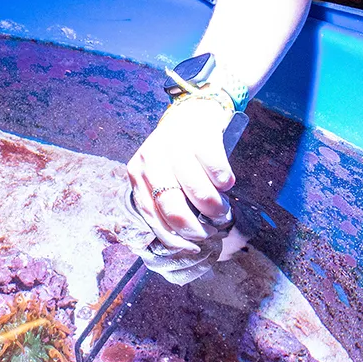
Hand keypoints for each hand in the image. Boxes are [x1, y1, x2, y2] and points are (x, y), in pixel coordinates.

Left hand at [126, 98, 235, 251]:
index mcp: (137, 172)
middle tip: (209, 231)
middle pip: (172, 207)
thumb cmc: (178, 154)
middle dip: (195, 227)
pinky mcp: (201, 136)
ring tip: (221, 209)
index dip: (172, 237)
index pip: (151, 214)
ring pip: (198, 192)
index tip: (190, 248)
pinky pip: (218, 173)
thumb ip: (163, 202)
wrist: (194, 113)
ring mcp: (175, 145)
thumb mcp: (161, 175)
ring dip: (214, 208)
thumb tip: (181, 243)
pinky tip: (225, 182)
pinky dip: (225, 183)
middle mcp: (151, 158)